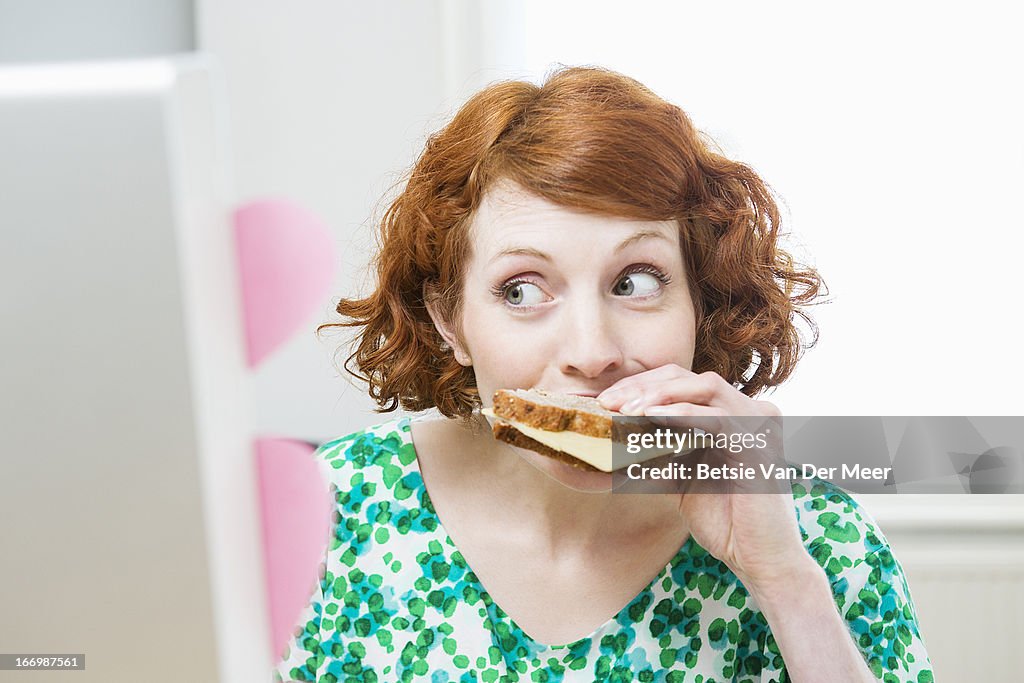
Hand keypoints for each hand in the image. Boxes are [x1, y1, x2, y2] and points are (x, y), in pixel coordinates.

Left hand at [598, 364, 810, 588]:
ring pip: (703, 387)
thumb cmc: (724, 521)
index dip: (641, 386)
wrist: (758, 559)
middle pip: (687, 378)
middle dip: (643, 386)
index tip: (605, 401)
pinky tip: (652, 418)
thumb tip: (604, 450)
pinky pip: (717, 417)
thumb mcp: (677, 480)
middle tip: (608, 402)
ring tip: (625, 410)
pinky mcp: (759, 442)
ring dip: (659, 395)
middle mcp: (747, 410)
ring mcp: (757, 422)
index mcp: (728, 415)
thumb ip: (652, 457)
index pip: (679, 383)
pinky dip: (682, 414)